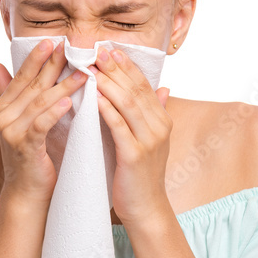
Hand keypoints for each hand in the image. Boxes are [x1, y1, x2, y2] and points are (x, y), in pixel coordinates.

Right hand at [0, 39, 86, 205]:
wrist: (28, 192)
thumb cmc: (31, 154)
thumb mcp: (21, 120)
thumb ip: (9, 91)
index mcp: (3, 106)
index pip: (22, 76)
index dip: (37, 58)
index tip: (55, 41)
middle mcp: (3, 116)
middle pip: (32, 85)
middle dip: (53, 65)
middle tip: (71, 48)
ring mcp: (11, 132)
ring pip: (40, 102)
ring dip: (63, 86)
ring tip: (83, 74)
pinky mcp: (24, 147)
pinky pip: (41, 125)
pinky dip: (55, 112)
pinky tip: (69, 101)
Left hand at [90, 47, 173, 225]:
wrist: (146, 208)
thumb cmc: (141, 174)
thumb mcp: (151, 140)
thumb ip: (155, 113)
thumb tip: (165, 88)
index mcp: (162, 120)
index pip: (144, 85)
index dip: (127, 65)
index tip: (110, 49)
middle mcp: (159, 126)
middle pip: (136, 89)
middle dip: (116, 68)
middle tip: (98, 49)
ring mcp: (149, 140)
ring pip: (128, 103)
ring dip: (109, 83)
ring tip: (92, 67)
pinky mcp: (134, 155)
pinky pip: (118, 126)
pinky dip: (107, 109)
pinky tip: (94, 96)